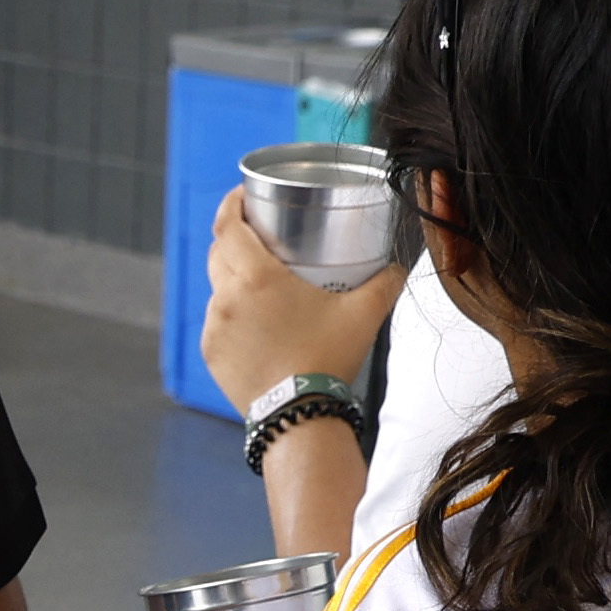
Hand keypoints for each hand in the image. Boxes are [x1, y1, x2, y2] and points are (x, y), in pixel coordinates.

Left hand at [200, 187, 400, 409]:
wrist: (299, 415)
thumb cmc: (329, 360)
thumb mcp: (365, 313)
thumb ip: (386, 281)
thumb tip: (400, 265)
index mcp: (256, 278)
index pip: (228, 225)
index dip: (231, 204)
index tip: (241, 195)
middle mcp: (226, 297)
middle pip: (219, 252)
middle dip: (234, 237)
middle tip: (257, 234)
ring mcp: (214, 327)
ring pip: (217, 289)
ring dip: (233, 278)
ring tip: (259, 282)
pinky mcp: (210, 352)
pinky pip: (217, 321)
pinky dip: (232, 313)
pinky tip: (253, 319)